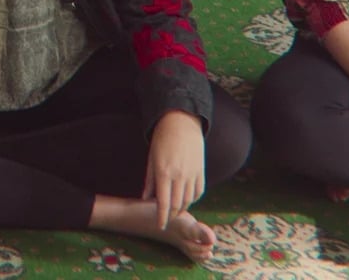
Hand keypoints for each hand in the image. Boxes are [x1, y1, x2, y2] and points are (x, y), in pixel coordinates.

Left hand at [143, 109, 206, 229]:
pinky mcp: (201, 171)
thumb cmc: (162, 139)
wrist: (182, 122)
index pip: (163, 202)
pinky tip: (187, 199)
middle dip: (172, 215)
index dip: (162, 217)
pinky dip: (193, 199)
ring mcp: (192, 173)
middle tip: (166, 219)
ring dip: (182, 208)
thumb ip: (149, 180)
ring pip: (189, 200)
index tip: (160, 225)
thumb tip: (146, 198)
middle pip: (177, 205)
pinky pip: (198, 191)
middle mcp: (179, 175)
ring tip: (176, 210)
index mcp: (164, 172)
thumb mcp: (151, 158)